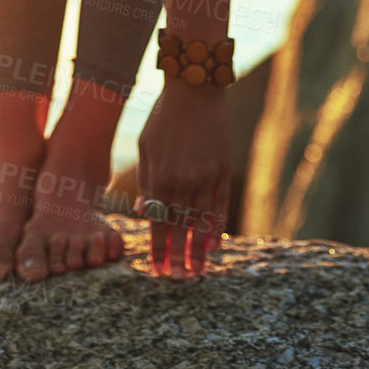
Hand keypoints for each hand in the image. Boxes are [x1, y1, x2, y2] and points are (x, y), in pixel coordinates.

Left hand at [136, 79, 230, 278]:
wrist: (195, 88)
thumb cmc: (164, 116)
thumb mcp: (146, 144)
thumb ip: (146, 180)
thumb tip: (144, 212)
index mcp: (159, 173)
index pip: (157, 220)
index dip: (157, 247)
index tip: (157, 270)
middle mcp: (182, 178)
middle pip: (179, 226)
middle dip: (177, 256)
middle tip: (177, 280)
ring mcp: (205, 175)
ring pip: (201, 220)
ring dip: (197, 249)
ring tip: (196, 273)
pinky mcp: (224, 169)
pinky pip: (220, 204)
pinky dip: (217, 226)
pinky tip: (213, 246)